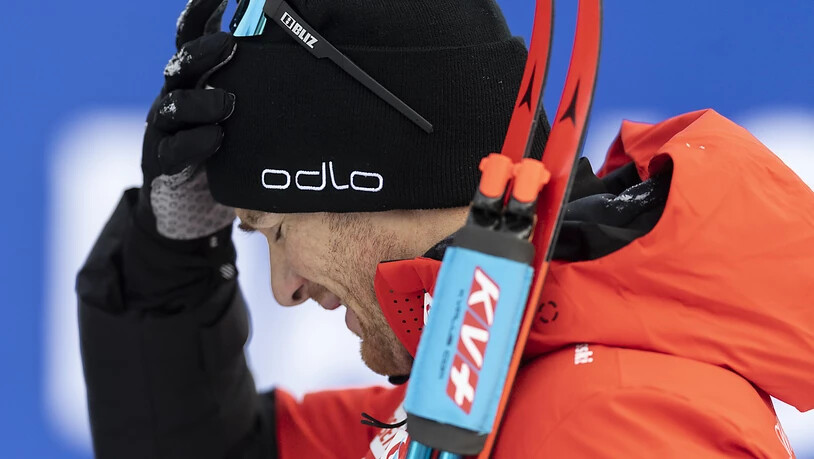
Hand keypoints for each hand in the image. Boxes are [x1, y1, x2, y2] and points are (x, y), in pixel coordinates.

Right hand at [138, 0, 235, 240]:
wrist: (189, 207)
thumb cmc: (225, 151)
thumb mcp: (242, 115)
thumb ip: (257, 86)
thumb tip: (301, 51)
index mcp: (193, 78)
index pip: (191, 36)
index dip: (201, 12)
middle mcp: (175, 96)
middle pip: (182, 65)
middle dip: (203, 52)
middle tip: (229, 43)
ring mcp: (164, 129)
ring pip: (174, 106)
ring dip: (201, 102)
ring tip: (228, 103)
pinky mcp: (162, 162)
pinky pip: (174, 150)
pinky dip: (196, 144)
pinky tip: (216, 139)